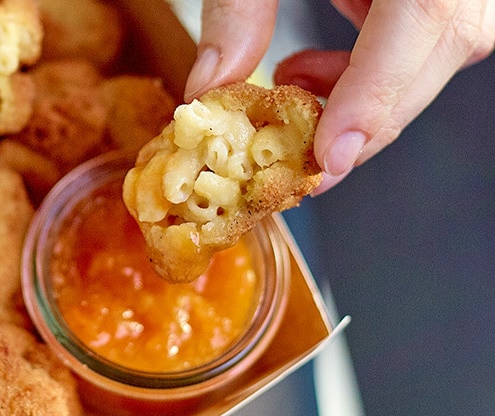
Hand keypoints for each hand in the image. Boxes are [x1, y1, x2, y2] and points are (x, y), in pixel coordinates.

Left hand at [183, 0, 494, 193]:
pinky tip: (308, 69)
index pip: (428, 18)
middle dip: (367, 117)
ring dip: (363, 95)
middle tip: (299, 164)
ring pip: (439, 53)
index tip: (332, 155)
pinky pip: (425, 39)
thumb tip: (208, 89)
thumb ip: (237, 10)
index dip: (380, 93)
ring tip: (290, 93)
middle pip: (443, 49)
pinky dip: (367, 70)